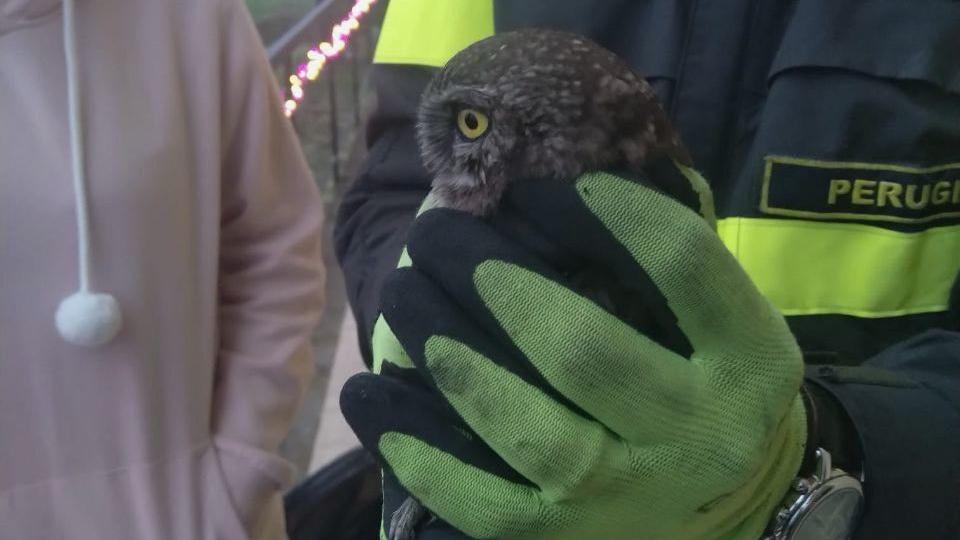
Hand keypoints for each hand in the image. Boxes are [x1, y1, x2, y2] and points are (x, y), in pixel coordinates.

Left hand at [344, 169, 806, 538]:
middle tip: (437, 235)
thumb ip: (660, 262)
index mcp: (750, 360)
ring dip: (446, 352)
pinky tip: (368, 393)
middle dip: (493, 282)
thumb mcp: (721, 321)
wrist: (727, 506)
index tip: (534, 184)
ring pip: (523, 427)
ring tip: (402, 294)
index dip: (601, 210)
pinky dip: (412, 443)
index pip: (678, 262)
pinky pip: (474, 498)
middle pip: (582, 348)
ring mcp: (627, 498)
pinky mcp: (562, 539)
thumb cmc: (706, 383)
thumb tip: (549, 174)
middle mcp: (698, 435)